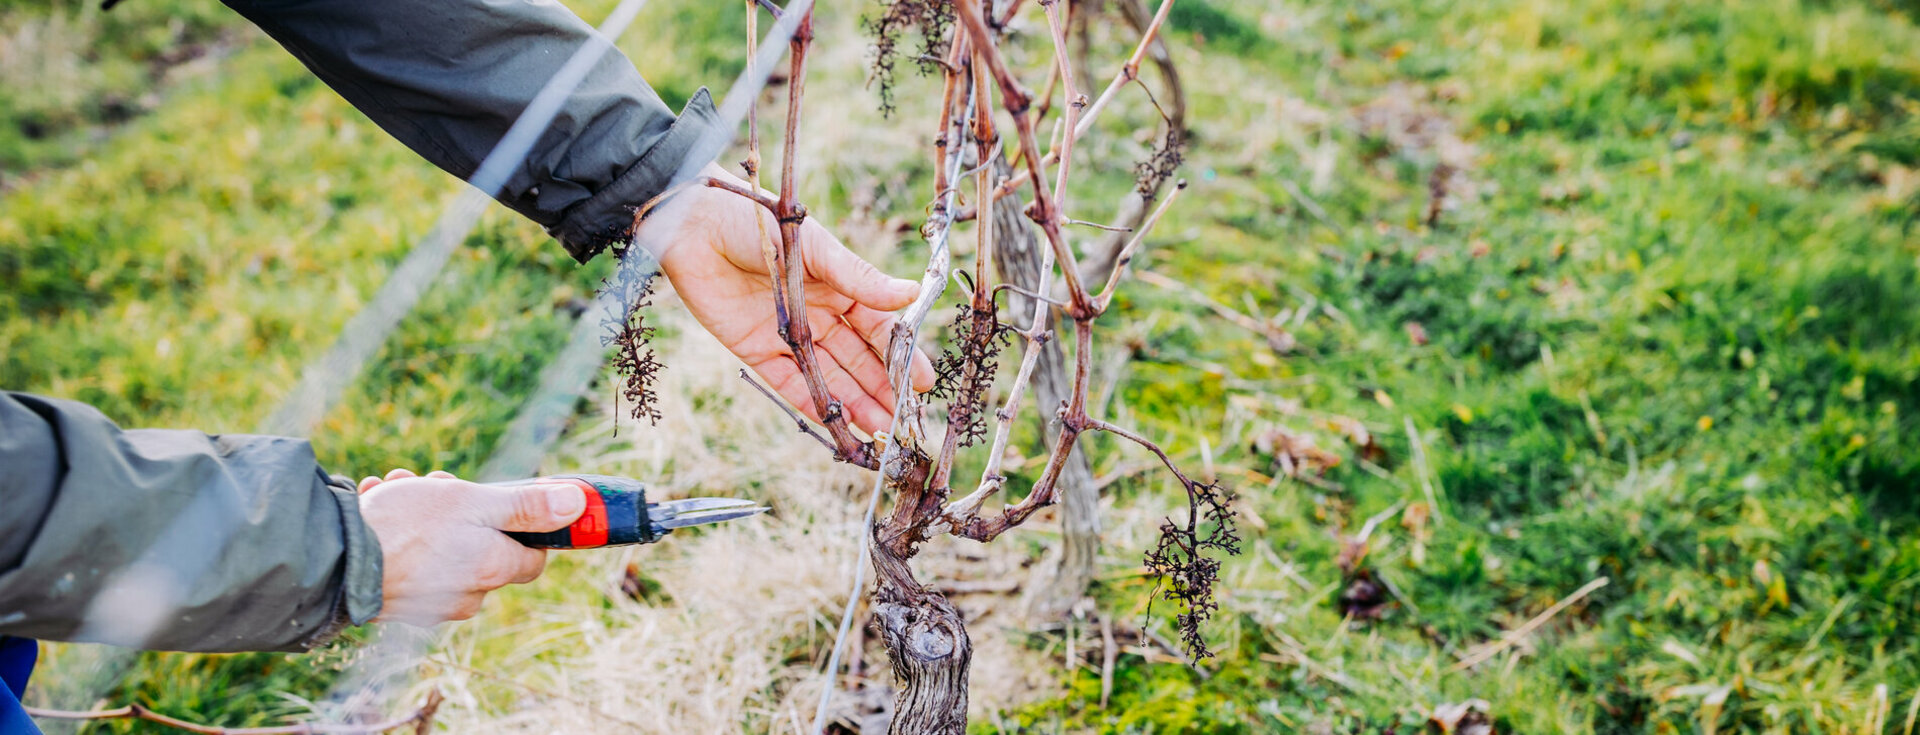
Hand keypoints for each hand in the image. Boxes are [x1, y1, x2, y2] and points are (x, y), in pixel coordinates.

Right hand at [355, 468, 585, 625]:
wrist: (332, 560)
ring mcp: (431, 604)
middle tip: (434, 483)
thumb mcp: (473, 503)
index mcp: (492, 570)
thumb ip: (527, 507)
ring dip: (424, 512)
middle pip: (484, 546)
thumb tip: (578, 506)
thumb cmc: (405, 527)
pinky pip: (411, 561)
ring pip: (443, 548)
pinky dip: (398, 533)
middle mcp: (467, 596)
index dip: (524, 525)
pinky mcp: (398, 604)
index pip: (533, 556)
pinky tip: (377, 506)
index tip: (501, 501)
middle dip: (460, 508)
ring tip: (395, 489)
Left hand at [647, 163, 935, 434]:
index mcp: (840, 284)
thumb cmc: (758, 219)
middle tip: (905, 422)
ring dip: (855, 404)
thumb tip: (912, 294)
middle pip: (858, 359)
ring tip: (880, 433)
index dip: (902, 356)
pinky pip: (787, 381)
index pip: (879, 328)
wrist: (693, 222)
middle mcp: (818, 312)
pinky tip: (836, 424)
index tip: (923, 383)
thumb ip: (860, 278)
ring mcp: (788, 332)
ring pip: (829, 375)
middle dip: (883, 390)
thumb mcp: (816, 248)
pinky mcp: (755, 348)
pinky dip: (811, 402)